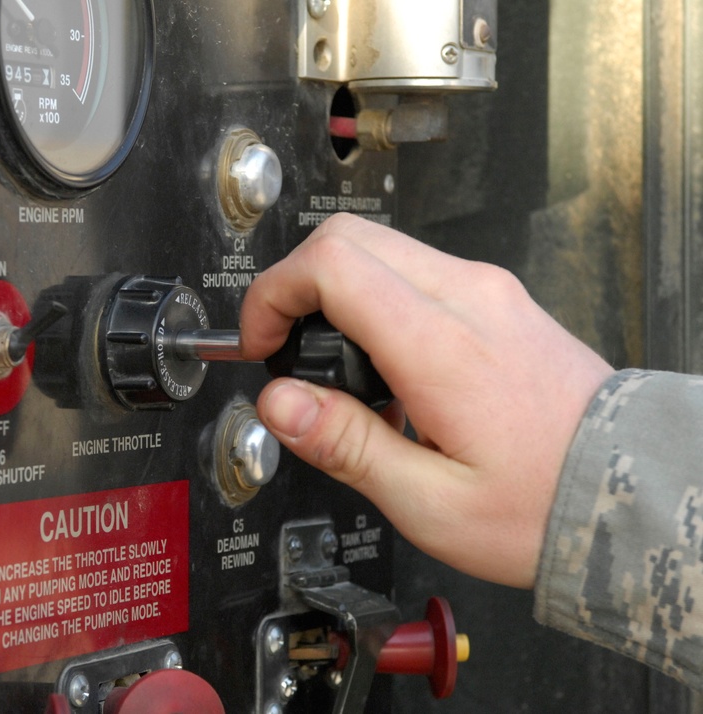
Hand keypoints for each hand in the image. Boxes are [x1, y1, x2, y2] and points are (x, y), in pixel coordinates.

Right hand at [239, 213, 613, 587]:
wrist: (634, 490)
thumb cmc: (543, 505)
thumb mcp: (430, 502)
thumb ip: (345, 444)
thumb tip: (280, 402)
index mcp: (443, 346)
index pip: (331, 265)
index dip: (274, 294)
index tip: (261, 342)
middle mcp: (469, 298)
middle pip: (349, 238)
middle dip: (295, 285)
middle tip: (285, 348)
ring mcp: (488, 291)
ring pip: (380, 248)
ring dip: (335, 293)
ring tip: (338, 370)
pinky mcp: (497, 299)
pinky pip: (415, 272)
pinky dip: (375, 300)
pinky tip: (385, 367)